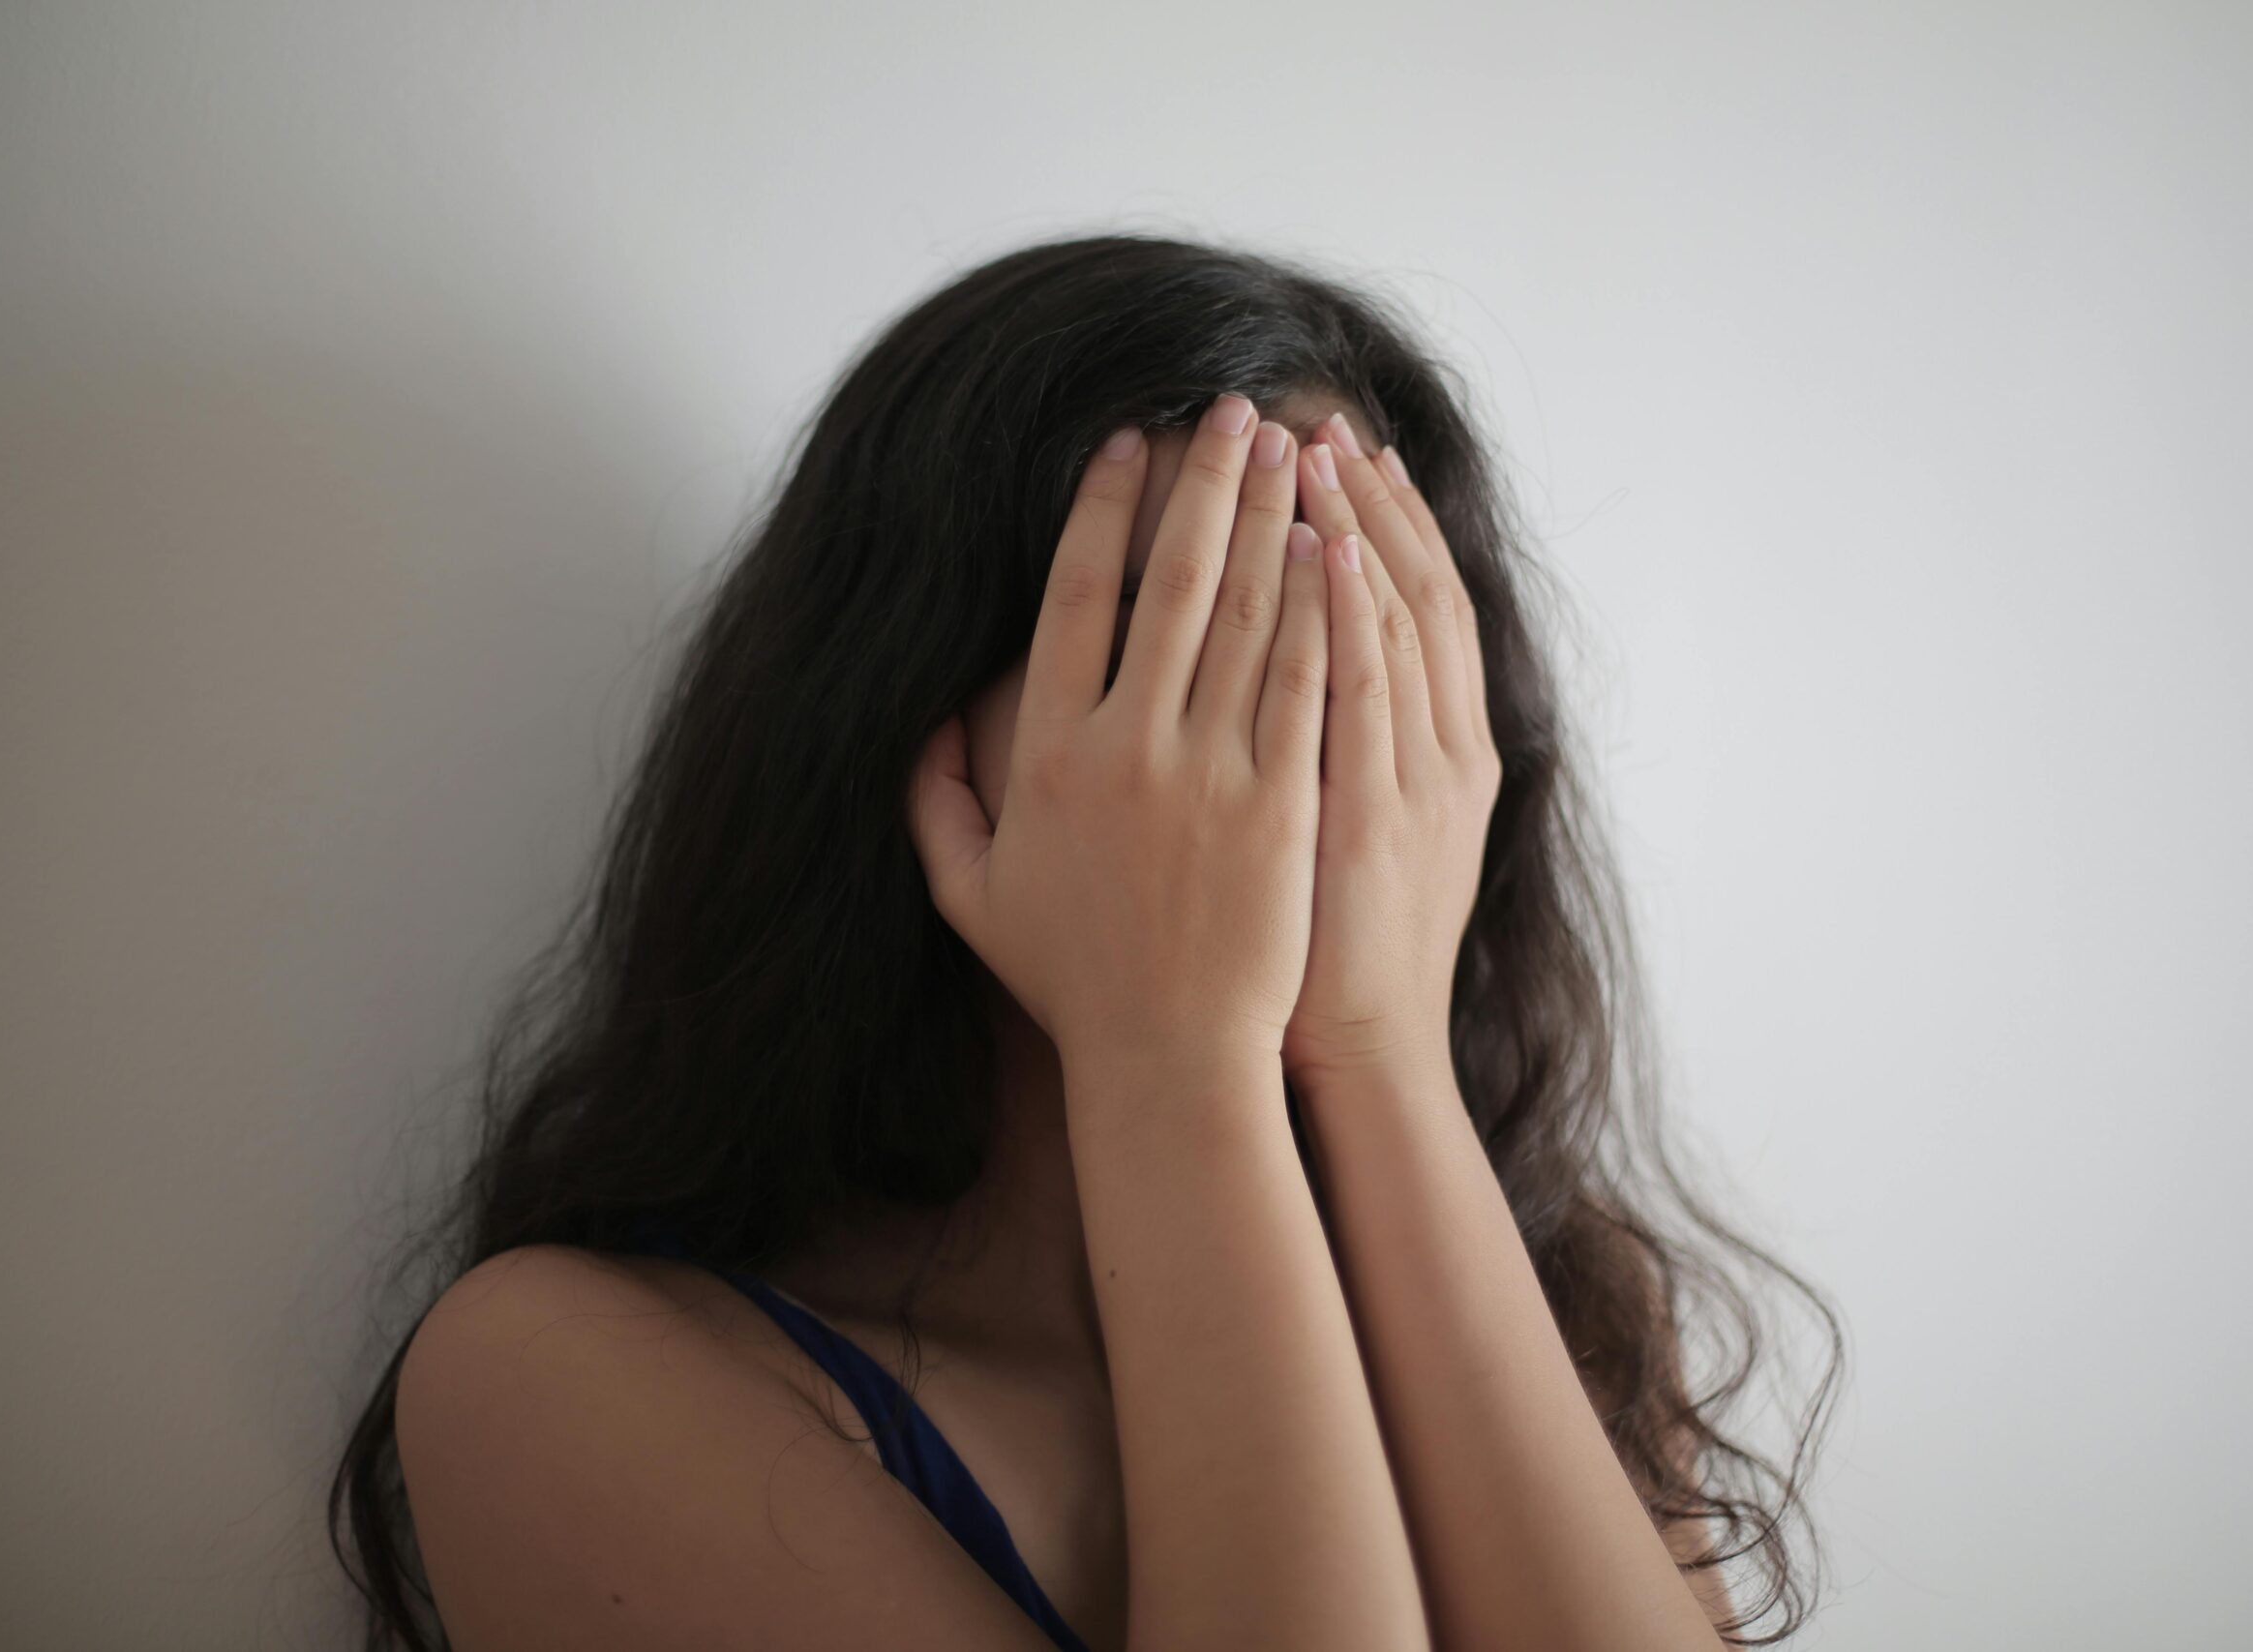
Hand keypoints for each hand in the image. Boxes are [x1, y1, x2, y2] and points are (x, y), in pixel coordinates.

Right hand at [907, 396, 1333, 1079]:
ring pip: (1242, 616)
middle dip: (1204, 482)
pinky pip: (1302, 684)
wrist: (1168, 1056)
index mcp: (1047, 753)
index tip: (1126, 444)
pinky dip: (1317, 609)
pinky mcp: (1283, 804)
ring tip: (1291, 448)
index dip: (1101, 510)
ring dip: (1268, 520)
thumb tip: (920, 720)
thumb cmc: (1072, 977)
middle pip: (1169, 581)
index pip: (1075, 598)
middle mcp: (1126, 747)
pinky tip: (1332, 547)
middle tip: (1233, 410)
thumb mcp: (969, 893)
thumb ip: (933, 799)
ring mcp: (1210, 773)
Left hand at [1283, 414, 1500, 1089]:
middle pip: (1412, 590)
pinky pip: (1364, 691)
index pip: (1420, 606)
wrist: (1358, 1050)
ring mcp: (1414, 777)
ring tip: (1312, 447)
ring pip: (1393, 620)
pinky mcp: (1371, 811)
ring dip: (1353, 525)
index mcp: (1442, 751)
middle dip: (1366, 499)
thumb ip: (1341, 752)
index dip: (1388, 524)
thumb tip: (1297, 675)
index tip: (1348, 454)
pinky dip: (1351, 613)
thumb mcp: (1363, 839)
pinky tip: (1324, 544)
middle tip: (1322, 418)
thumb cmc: (1328, 953)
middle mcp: (1443, 748)